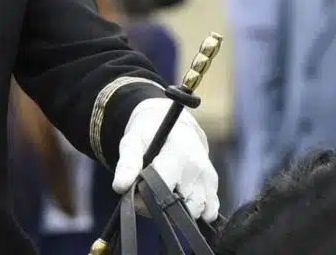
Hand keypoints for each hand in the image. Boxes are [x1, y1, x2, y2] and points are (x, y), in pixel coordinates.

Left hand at [113, 98, 218, 222]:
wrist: (175, 124)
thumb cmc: (150, 132)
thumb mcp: (133, 140)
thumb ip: (127, 163)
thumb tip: (120, 186)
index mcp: (178, 152)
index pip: (163, 189)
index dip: (146, 197)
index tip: (138, 192)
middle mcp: (198, 166)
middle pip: (179, 206)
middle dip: (161, 206)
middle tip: (150, 192)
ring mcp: (209, 178)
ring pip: (194, 212)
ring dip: (178, 209)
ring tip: (166, 190)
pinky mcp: (215, 186)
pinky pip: (208, 212)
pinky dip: (195, 210)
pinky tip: (181, 194)